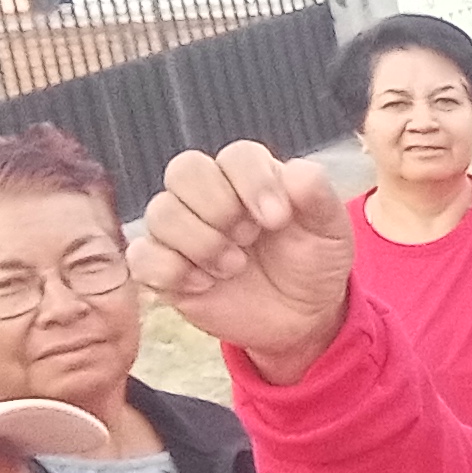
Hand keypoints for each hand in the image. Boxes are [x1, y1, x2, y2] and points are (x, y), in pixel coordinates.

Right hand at [128, 143, 353, 380]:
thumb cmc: (313, 263)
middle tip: (249, 238)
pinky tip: (205, 284)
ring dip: (201, 243)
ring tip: (235, 267)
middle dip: (220, 207)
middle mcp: (209, 194)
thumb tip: (295, 172)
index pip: (235, 156)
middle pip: (185, 170)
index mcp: (251, 176)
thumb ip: (317, 196)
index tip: (278, 220)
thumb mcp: (331, 231)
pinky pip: (140, 256)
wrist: (301, 316)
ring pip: (160, 212)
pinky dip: (171, 270)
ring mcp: (182, 230)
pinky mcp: (162, 267)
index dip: (253, 182)